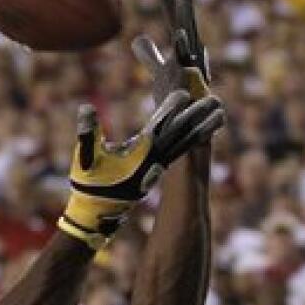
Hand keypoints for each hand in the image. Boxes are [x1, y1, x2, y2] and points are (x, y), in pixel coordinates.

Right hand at [58, 90, 224, 249]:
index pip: (159, 127)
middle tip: (216, 100)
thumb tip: (86, 109)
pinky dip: (194, 139)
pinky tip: (204, 131)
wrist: (96, 211)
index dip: (171, 109)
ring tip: (220, 114)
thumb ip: (87, 133)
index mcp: (139, 154)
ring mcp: (158, 166)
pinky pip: (182, 151)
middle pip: (180, 134)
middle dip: (197, 116)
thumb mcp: (84, 157)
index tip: (185, 92)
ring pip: (186, 144)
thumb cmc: (89, 183)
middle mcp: (154, 159)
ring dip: (203, 129)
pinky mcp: (158, 170)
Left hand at [133, 0, 210, 102]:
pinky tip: (177, 33)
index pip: (173, 15)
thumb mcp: (160, 71)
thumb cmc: (177, 98)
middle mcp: (190, 51)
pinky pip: (186, 63)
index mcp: (182, 46)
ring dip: (185, 12)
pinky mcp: (189, 82)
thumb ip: (150, 55)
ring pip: (189, 33)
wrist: (190, 124)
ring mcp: (191, 65)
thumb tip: (137, 38)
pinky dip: (183, 47)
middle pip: (184, 17)